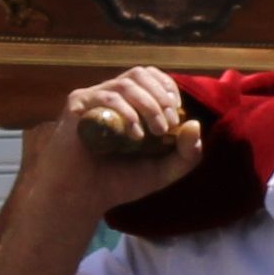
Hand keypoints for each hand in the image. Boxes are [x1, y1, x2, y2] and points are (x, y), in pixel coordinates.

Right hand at [35, 68, 195, 220]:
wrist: (81, 200)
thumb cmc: (117, 183)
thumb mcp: (162, 172)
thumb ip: (186, 154)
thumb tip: (196, 124)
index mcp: (127, 104)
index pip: (151, 78)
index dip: (168, 88)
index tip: (178, 113)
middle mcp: (109, 96)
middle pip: (140, 74)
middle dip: (161, 97)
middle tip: (168, 124)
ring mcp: (92, 99)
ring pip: (126, 84)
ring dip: (148, 105)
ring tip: (157, 131)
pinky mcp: (77, 106)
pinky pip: (106, 98)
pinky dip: (127, 114)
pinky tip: (135, 136)